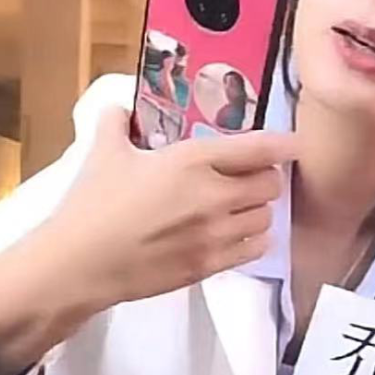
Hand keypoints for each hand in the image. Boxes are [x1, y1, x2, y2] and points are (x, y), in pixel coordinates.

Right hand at [43, 103, 299, 309]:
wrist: (80, 263)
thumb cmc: (92, 204)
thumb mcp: (103, 153)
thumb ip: (116, 123)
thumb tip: (118, 108)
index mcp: (192, 160)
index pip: (257, 149)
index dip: (282, 145)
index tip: (294, 144)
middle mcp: (214, 196)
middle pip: (269, 184)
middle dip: (265, 178)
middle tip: (251, 178)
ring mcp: (215, 234)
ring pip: (266, 218)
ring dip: (259, 210)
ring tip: (243, 208)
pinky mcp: (209, 266)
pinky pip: (254, 250)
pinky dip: (253, 240)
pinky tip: (240, 235)